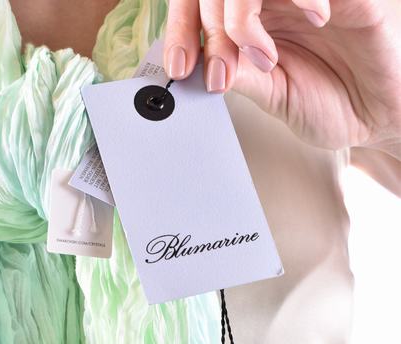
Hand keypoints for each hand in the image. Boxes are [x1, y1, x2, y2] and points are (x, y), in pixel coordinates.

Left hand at [163, 0, 400, 151]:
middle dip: (211, 30)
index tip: (182, 67)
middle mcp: (274, 0)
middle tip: (224, 72)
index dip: (180, 28)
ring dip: (243, 15)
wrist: (380, 115)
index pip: (202, 4)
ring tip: (265, 58)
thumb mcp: (274, 97)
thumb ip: (240, 77)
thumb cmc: (332, 103)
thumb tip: (198, 68)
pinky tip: (316, 21)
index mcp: (251, 21)